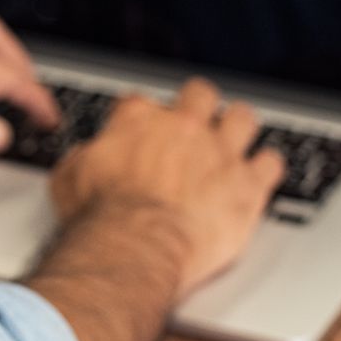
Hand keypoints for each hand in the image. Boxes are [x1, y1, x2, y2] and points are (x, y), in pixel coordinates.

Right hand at [49, 78, 283, 294]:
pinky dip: (267, 166)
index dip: (142, 115)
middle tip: (196, 118)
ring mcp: (219, 152)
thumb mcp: (69, 181)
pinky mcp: (247, 184)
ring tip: (237, 135)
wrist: (136, 246)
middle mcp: (182, 127)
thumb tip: (81, 159)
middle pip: (199, 93)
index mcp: (137, 121)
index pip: (141, 102)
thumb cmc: (102, 219)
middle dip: (198, 102)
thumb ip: (81, 160)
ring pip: (242, 117)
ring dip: (239, 125)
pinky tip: (262, 172)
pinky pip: (271, 162)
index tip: (142, 128)